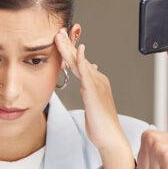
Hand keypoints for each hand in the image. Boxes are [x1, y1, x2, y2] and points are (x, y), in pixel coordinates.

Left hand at [54, 28, 133, 168]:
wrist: (110, 138)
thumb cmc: (101, 125)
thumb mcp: (92, 104)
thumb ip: (88, 90)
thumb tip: (86, 78)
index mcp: (95, 82)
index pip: (79, 63)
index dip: (69, 50)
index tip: (59, 39)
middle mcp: (97, 80)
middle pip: (79, 59)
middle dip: (68, 44)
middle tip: (57, 30)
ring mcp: (97, 85)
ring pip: (80, 63)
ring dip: (69, 48)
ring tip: (60, 36)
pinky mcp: (95, 92)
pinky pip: (87, 74)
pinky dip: (82, 61)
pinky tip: (78, 50)